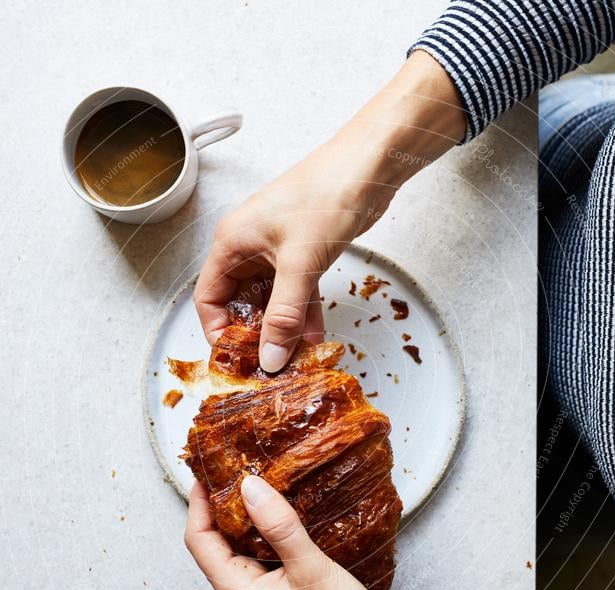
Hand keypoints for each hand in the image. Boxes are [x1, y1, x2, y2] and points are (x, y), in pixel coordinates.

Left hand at [184, 475, 407, 589]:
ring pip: (246, 549)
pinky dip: (273, 533)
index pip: (200, 541)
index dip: (199, 504)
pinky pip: (269, 558)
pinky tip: (290, 513)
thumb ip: (279, 526)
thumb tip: (249, 487)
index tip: (207, 472)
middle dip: (225, 506)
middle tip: (239, 468)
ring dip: (252, 518)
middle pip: (218, 543)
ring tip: (266, 482)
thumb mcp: (311, 569)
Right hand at [194, 51, 464, 371]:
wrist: (369, 166)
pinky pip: (295, 293)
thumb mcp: (300, 264)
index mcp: (232, 243)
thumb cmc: (327, 196)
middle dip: (255, 335)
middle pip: (240, 304)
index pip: (209, 299)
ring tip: (296, 357)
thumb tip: (271, 356)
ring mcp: (276, 251)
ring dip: (282, 329)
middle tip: (271, 364)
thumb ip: (284, 315)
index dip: (220, 332)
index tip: (238, 361)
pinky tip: (314, 337)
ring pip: (270, 302)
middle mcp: (249, 248)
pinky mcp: (302, 253)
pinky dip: (303, 314)